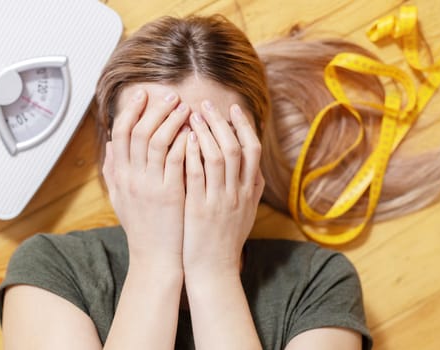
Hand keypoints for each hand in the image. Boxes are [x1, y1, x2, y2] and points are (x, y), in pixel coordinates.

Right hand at [102, 88, 190, 272]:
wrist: (155, 257)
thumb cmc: (141, 227)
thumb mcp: (120, 198)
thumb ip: (113, 170)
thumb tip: (110, 144)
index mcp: (121, 176)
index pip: (121, 133)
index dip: (132, 110)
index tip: (144, 95)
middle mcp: (133, 178)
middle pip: (140, 131)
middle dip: (155, 109)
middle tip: (170, 96)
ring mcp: (151, 185)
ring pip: (159, 141)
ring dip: (172, 120)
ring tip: (186, 108)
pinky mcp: (171, 193)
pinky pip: (177, 159)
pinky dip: (184, 141)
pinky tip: (194, 131)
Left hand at [183, 100, 263, 276]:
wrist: (213, 269)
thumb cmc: (226, 239)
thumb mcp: (246, 213)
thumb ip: (251, 189)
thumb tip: (255, 167)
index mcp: (249, 192)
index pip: (252, 151)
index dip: (244, 127)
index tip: (233, 108)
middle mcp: (238, 193)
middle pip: (234, 148)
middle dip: (221, 122)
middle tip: (206, 103)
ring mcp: (220, 201)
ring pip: (217, 157)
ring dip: (205, 132)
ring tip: (191, 114)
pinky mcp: (200, 208)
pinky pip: (197, 175)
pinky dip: (192, 154)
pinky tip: (184, 139)